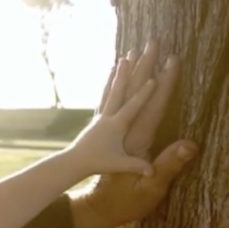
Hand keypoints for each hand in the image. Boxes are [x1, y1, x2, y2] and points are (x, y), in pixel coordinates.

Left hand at [63, 55, 157, 178]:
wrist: (74, 162)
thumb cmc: (97, 164)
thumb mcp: (119, 165)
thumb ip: (136, 166)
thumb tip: (152, 171)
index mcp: (116, 126)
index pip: (132, 107)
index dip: (143, 94)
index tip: (154, 78)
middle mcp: (108, 116)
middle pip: (120, 90)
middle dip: (129, 73)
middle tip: (133, 55)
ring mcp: (102, 115)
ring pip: (111, 90)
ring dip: (117, 74)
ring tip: (122, 59)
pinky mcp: (98, 117)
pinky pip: (105, 96)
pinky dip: (109, 84)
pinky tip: (111, 76)